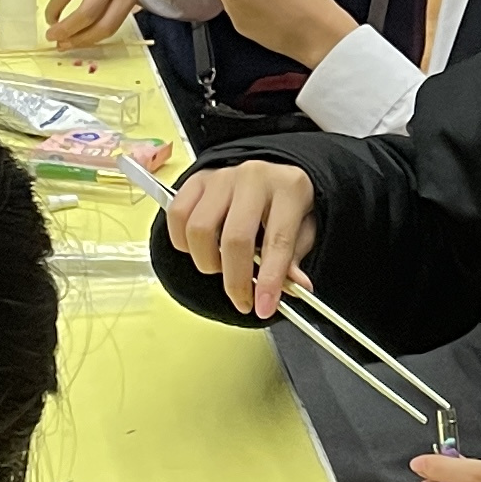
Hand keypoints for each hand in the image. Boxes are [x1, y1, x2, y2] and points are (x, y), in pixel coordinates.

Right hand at [163, 158, 317, 317]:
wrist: (268, 173)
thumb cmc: (285, 203)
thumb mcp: (302, 229)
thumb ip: (294, 258)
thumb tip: (295, 287)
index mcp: (288, 188)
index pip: (277, 241)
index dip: (270, 280)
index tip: (263, 308)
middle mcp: (253, 178)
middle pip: (234, 239)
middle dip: (235, 281)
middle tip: (242, 299)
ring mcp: (222, 177)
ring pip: (199, 230)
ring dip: (206, 261)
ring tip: (221, 266)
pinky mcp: (197, 180)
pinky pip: (177, 215)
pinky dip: (183, 241)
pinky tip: (200, 248)